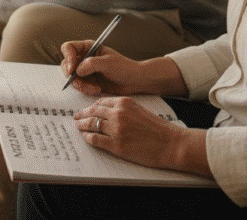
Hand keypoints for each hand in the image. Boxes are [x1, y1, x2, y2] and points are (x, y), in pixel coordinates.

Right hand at [61, 41, 188, 97]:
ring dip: (81, 85)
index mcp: (89, 47)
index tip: (73, 69)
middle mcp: (84, 57)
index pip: (68, 47)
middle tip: (80, 82)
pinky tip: (97, 90)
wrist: (135, 81)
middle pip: (67, 64)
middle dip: (73, 76)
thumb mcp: (108, 63)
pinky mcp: (89, 81)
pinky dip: (86, 89)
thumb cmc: (125, 68)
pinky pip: (79, 86)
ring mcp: (86, 70)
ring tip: (94, 88)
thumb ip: (90, 64)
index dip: (68, 57)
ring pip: (72, 78)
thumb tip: (76, 71)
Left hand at [74, 97, 210, 176]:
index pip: (101, 102)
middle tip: (76, 117)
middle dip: (82, 115)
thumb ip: (124, 109)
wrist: (171, 143)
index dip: (91, 106)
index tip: (86, 109)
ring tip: (78, 126)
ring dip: (82, 125)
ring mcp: (116, 130)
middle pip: (93, 112)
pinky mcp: (116, 145)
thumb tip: (107, 112)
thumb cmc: (158, 128)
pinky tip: (85, 137)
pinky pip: (96, 139)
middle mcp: (118, 114)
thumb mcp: (140, 110)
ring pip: (92, 125)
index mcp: (125, 103)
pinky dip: (88, 138)